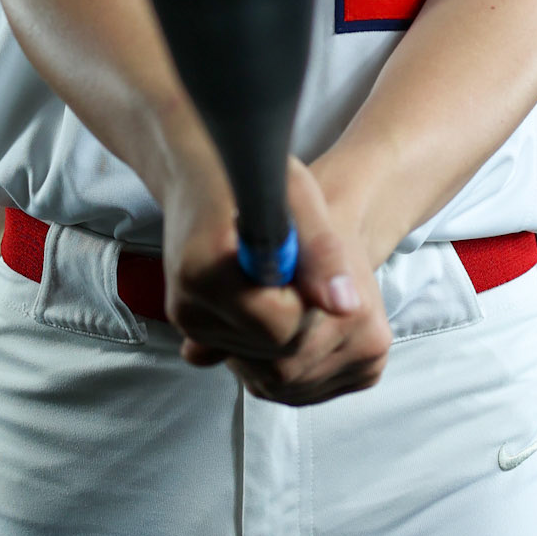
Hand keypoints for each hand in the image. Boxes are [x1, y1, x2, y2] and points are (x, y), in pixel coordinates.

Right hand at [172, 156, 391, 406]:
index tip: (306, 262)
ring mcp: (189, 325)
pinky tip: (274, 297)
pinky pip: (252, 362)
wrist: (197, 170)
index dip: (310, 299)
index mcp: (206, 270)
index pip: (283, 326)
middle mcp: (188, 307)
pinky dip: (276, 340)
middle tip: (299, 269)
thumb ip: (323, 253)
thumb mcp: (296, 198)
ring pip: (266, 365)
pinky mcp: (194, 333)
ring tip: (285, 278)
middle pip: (277, 355)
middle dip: (306, 320)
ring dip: (293, 331)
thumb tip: (347, 306)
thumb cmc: (249, 174)